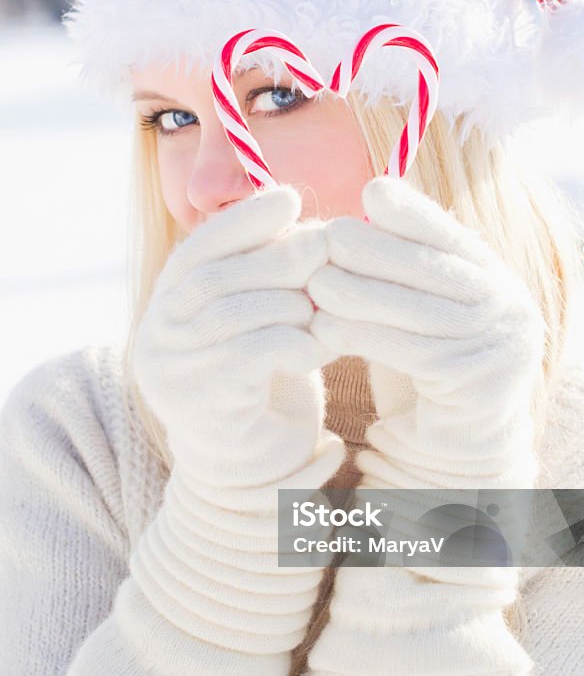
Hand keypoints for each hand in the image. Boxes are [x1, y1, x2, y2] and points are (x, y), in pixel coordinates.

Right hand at [132, 183, 343, 497]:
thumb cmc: (263, 388)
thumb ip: (265, 277)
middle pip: (214, 277)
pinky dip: (296, 342)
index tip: (289, 198)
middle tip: (327, 244)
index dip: (242, 220)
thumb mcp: (260, 321)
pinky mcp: (201, 405)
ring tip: (333, 300)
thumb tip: (300, 216)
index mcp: (167, 306)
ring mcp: (172, 372)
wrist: (249, 477)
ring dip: (293, 300)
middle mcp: (157, 335)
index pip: (197, 249)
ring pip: (234, 312)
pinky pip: (253, 355)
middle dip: (277, 255)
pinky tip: (325, 345)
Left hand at [308, 177, 544, 490]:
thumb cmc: (426, 368)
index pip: (454, 237)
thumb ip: (405, 268)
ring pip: (417, 310)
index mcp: (497, 282)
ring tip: (315, 283)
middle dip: (375, 249)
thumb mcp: (419, 310)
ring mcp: (499, 348)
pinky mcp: (476, 385)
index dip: (413, 212)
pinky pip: (409, 352)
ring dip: (359, 292)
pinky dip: (362, 336)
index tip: (372, 191)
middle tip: (327, 236)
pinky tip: (324, 328)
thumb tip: (364, 208)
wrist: (454, 448)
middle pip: (434, 268)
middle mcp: (508, 309)